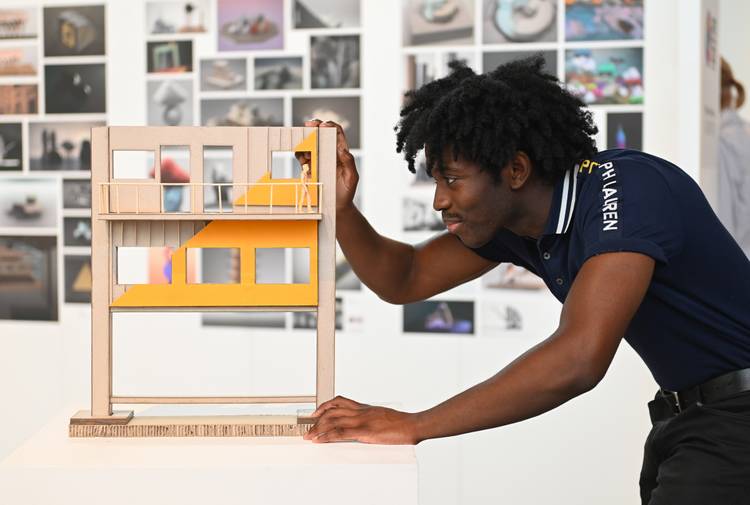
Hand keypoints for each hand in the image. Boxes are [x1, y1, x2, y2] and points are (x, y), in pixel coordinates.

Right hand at [302, 119, 358, 212]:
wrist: (337, 207)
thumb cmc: (347, 192)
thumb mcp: (352, 178)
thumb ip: (349, 163)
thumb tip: (343, 150)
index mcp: (341, 152)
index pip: (337, 133)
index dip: (330, 125)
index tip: (324, 125)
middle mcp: (328, 153)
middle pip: (321, 133)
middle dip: (314, 125)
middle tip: (309, 125)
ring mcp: (317, 159)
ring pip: (309, 143)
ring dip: (305, 140)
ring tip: (306, 148)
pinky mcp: (308, 168)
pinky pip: (301, 156)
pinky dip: (299, 153)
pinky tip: (302, 157)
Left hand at [303, 396, 419, 444]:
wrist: (412, 425)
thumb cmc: (401, 423)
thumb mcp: (383, 417)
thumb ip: (372, 419)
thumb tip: (365, 426)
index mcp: (365, 407)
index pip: (340, 401)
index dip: (325, 406)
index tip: (316, 413)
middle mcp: (360, 411)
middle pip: (332, 411)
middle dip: (317, 420)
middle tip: (308, 427)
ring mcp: (362, 420)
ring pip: (333, 420)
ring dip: (318, 428)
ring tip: (309, 435)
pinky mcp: (364, 431)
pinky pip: (341, 432)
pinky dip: (327, 436)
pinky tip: (320, 440)